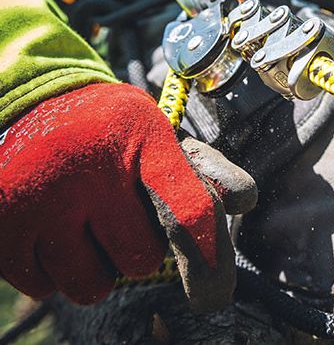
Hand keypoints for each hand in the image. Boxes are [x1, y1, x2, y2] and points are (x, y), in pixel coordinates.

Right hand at [0, 83, 256, 312]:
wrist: (31, 104)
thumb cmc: (108, 127)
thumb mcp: (157, 131)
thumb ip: (205, 168)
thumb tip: (246, 200)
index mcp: (142, 141)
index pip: (187, 209)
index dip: (207, 254)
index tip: (215, 292)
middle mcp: (91, 171)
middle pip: (140, 260)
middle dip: (138, 248)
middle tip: (120, 216)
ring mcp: (41, 202)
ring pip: (91, 285)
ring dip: (96, 268)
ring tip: (87, 226)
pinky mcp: (3, 227)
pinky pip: (45, 288)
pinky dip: (53, 271)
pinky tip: (53, 231)